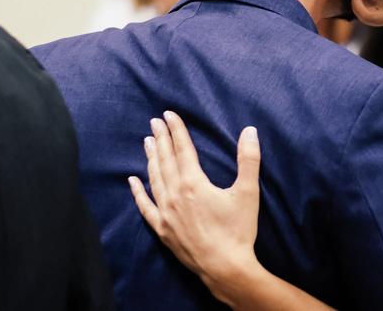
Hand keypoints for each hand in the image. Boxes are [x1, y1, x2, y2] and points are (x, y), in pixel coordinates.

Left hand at [129, 111, 261, 296]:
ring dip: (151, 159)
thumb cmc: (238, 230)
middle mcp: (175, 195)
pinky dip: (138, 192)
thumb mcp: (248, 192)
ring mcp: (165, 213)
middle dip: (161, 139)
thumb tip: (249, 131)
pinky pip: (145, 207)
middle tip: (155, 122)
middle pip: (166, 160)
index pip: (183, 149)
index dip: (176, 130)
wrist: (225, 266)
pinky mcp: (163, 229)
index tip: (169, 114)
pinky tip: (133, 181)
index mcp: (194, 183)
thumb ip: (249, 159)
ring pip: (154, 179)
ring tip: (148, 142)